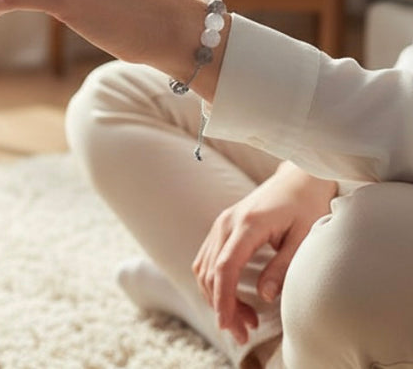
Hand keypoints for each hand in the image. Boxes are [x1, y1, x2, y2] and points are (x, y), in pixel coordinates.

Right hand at [191, 162, 336, 344]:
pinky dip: (215, 283)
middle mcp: (226, 223)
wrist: (298, 177)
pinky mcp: (222, 227)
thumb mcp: (304, 237)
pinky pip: (207, 259)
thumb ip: (283, 266)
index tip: (228, 325)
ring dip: (217, 297)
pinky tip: (234, 298)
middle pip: (210, 272)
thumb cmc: (306, 204)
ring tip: (243, 320)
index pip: (225, 267)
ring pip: (204, 267)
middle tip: (243, 333)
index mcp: (247, 224)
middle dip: (221, 306)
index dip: (224, 299)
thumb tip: (264, 296)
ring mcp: (221, 224)